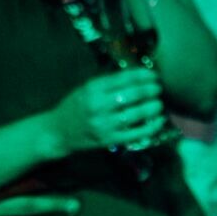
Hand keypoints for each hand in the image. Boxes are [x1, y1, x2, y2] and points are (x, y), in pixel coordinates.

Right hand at [43, 68, 166, 156]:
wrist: (57, 132)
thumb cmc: (75, 107)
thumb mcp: (86, 89)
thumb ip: (109, 82)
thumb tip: (139, 75)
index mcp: (93, 89)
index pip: (125, 78)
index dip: (144, 76)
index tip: (154, 75)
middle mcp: (98, 105)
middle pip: (134, 94)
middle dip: (151, 90)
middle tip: (159, 88)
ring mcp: (104, 124)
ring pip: (137, 113)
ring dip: (153, 107)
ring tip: (159, 103)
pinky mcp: (109, 140)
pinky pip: (136, 133)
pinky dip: (151, 127)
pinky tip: (159, 121)